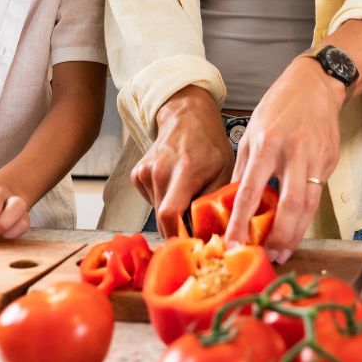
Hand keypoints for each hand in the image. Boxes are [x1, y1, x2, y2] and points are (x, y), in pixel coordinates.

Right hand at [130, 87, 233, 237]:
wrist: (186, 118)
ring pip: (157, 211)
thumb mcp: (224, 170)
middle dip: (178, 228)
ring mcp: (145, 172)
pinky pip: (151, 200)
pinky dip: (163, 200)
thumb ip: (216, 201)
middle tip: (195, 226)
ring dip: (172, 212)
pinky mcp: (137, 174)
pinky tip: (174, 185)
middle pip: (162, 218)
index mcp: (184, 171)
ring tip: (187, 194)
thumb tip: (215, 231)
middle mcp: (159, 171)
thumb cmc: (209, 145)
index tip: (192, 244)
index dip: (178, 234)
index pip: (170, 214)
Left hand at [226, 58, 344, 262]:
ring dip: (297, 233)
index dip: (241, 221)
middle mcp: (294, 153)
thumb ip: (244, 167)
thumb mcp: (252, 132)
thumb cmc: (279, 107)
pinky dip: (306, 215)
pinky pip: (318, 194)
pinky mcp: (331, 161)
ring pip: (309, 205)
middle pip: (290, 205)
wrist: (315, 86)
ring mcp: (317, 158)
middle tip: (269, 256)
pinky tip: (296, 228)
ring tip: (283, 251)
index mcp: (267, 144)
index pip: (251, 191)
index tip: (233, 244)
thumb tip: (231, 200)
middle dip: (280, 236)